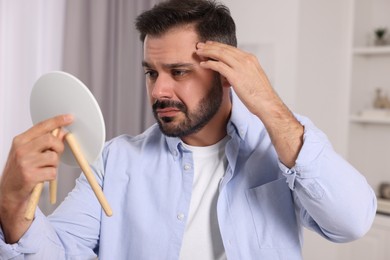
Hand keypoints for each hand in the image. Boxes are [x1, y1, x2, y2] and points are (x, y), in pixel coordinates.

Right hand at [0, 114, 72, 242]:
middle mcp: (21, 150)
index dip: (58, 121)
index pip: (42, 126)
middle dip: (58, 147)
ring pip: (53, 157)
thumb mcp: (29, 153)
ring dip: (53, 165)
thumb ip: (45, 142)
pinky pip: (52, 172)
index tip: (69, 117)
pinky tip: (42, 178)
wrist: (9, 194)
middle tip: (56, 154)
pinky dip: (51, 176)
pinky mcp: (30, 176)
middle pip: (50, 140)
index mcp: (20, 141)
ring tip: (44, 169)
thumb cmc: (20, 172)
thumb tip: (61, 132)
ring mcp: (25, 162)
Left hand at [195, 41, 276, 115]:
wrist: (267, 103)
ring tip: (198, 52)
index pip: (231, 49)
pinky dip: (209, 64)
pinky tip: (203, 64)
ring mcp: (241, 67)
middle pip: (224, 49)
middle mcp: (246, 60)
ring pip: (220, 54)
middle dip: (211, 46)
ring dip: (208, 52)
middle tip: (200, 45)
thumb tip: (226, 78)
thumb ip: (239, 74)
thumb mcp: (251, 79)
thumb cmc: (260, 95)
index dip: (219, 46)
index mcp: (251, 59)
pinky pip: (219, 66)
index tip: (210, 44)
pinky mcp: (235, 76)